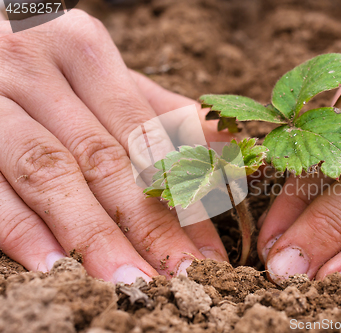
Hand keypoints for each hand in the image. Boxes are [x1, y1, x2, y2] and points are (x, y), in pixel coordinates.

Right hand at [0, 9, 231, 282]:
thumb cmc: (46, 70)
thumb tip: (228, 144)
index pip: (146, 136)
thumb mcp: (99, 77)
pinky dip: (20, 226)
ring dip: (91, 233)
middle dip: (145, 226)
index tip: (207, 249)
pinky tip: (52, 265)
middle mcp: (36, 69)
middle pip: (104, 160)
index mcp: (84, 52)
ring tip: (127, 280)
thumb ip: (156, 110)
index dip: (181, 194)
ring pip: (50, 172)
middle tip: (179, 276)